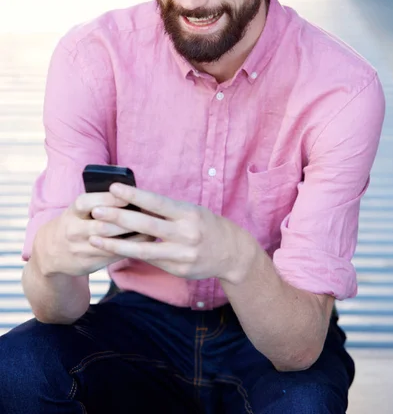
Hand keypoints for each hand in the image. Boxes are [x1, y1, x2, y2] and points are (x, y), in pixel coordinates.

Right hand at [35, 191, 152, 277]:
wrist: (50, 252)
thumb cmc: (75, 221)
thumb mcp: (78, 209)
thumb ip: (98, 202)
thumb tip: (131, 193)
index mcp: (72, 212)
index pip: (88, 203)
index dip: (108, 199)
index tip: (129, 195)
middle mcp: (74, 230)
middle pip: (102, 225)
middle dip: (126, 220)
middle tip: (148, 213)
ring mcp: (81, 249)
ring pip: (111, 243)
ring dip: (133, 235)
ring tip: (152, 227)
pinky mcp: (89, 263)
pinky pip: (114, 255)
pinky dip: (132, 247)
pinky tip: (146, 240)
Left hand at [88, 183, 256, 282]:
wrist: (231, 253)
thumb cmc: (206, 225)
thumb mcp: (191, 211)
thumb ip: (166, 210)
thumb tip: (134, 201)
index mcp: (188, 213)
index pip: (156, 202)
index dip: (134, 195)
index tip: (113, 188)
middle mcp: (185, 233)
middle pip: (146, 225)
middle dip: (118, 218)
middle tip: (96, 211)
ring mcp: (182, 254)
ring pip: (143, 249)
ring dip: (116, 244)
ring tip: (94, 237)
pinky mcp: (178, 269)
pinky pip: (150, 261)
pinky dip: (130, 255)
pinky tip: (112, 251)